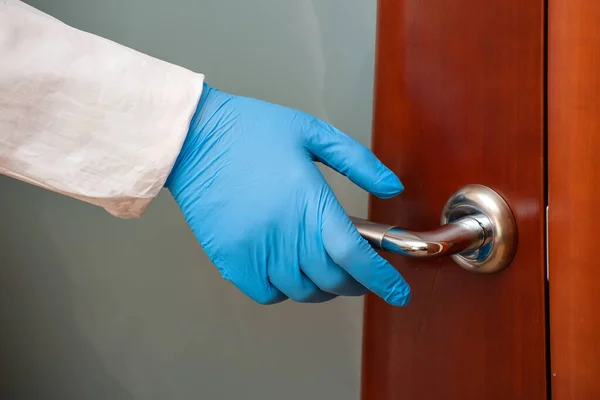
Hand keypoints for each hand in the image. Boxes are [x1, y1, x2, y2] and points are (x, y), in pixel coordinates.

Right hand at [166, 83, 409, 305]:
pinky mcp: (231, 260)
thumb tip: (391, 187)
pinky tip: (288, 270)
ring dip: (323, 287)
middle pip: (333, 280)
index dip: (382, 280)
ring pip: (303, 292)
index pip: (355, 256)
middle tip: (361, 272)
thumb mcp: (312, 133)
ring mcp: (255, 251)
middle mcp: (284, 234)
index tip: (398, 293)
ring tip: (325, 269)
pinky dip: (286, 290)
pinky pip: (268, 294)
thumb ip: (358, 161)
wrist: (193, 138)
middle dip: (356, 283)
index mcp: (309, 203)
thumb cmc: (252, 131)